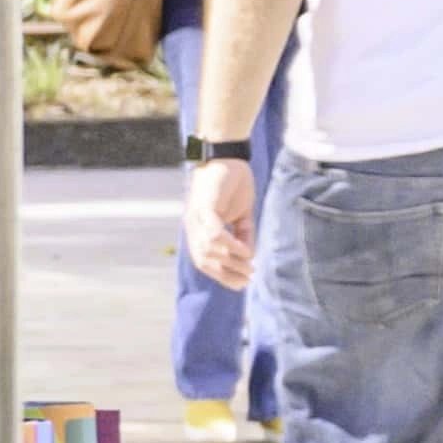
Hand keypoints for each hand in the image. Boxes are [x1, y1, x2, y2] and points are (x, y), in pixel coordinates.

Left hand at [193, 149, 257, 291]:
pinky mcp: (205, 205)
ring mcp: (196, 215)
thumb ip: (242, 235)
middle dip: (226, 273)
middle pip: (203, 259)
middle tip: (249, 276)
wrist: (229, 158)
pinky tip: (245, 250)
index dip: (221, 275)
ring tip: (250, 265)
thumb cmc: (232, 186)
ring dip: (230, 261)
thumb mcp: (240, 216)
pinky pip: (213, 231)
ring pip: (207, 248)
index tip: (242, 284)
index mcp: (198, 230)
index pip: (204, 261)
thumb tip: (249, 257)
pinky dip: (228, 243)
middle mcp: (193, 225)